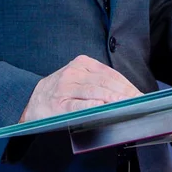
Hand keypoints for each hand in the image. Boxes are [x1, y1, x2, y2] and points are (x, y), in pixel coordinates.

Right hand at [20, 55, 141, 121]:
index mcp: (82, 64)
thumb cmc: (61, 91)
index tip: (140, 95)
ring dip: (113, 99)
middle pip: (105, 82)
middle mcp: (73, 73)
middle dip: (124, 93)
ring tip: (127, 105)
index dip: (127, 84)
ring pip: (94, 92)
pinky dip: (90, 106)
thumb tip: (127, 94)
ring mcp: (65, 88)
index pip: (110, 74)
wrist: (30, 100)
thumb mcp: (79, 78)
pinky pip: (77, 105)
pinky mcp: (58, 105)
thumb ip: (100, 82)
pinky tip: (101, 108)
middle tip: (139, 102)